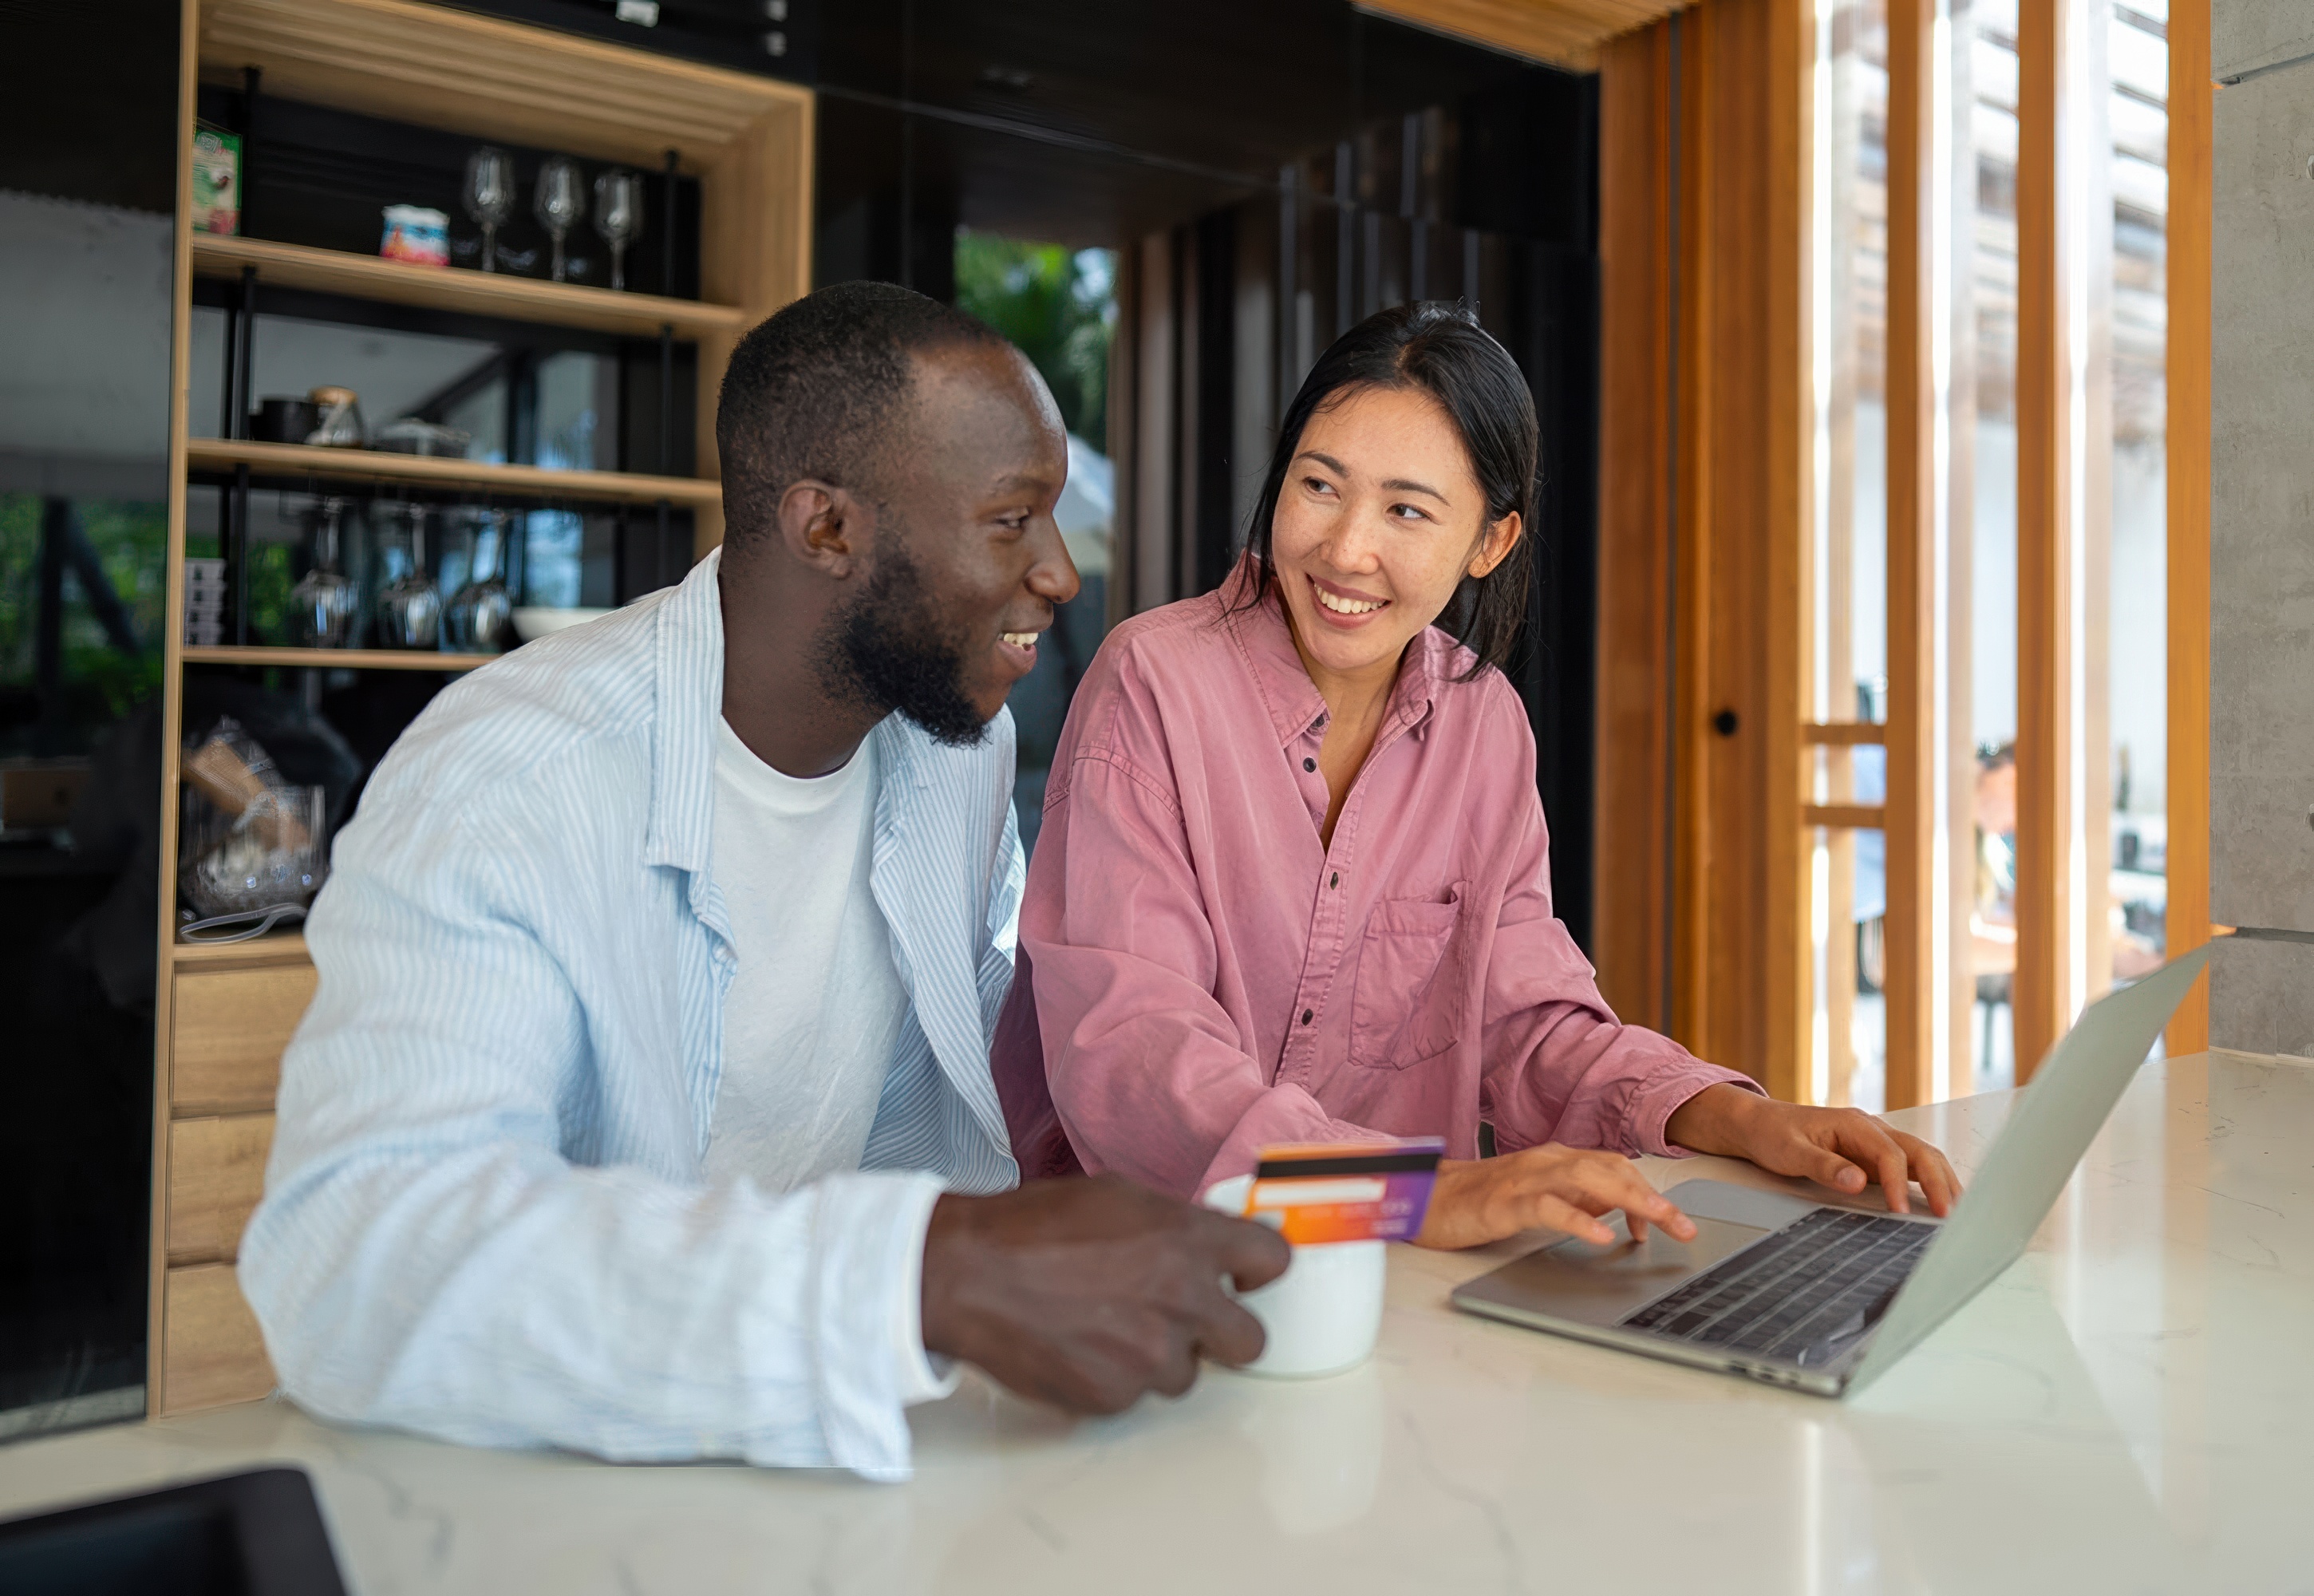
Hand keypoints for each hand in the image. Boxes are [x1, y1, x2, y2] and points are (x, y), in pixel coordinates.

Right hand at [919, 1174, 1289, 1413]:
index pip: (1273, 1261)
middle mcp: (1181, 1301)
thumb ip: (1174, 1224)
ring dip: (1159, 1355)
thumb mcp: (1117, 1196)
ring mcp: (1149, 1356)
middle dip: (1225, 1331)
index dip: (1257, 1269)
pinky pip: (1134, 1394)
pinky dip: (1114, 1376)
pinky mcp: (1114, 1396)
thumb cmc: (1033, 1227)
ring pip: (1186, 1373)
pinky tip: (1080, 1345)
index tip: (1241, 1275)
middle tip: (1188, 1318)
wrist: (968, 1274)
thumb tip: (1205, 1245)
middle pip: (1251, 1341)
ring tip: (1109, 1326)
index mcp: (1188, 1241)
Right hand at [1412, 1146, 1698, 1250]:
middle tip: (1685, 1227)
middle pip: (1611, 1170)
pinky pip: (1548, 1207)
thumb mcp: (1537, 1198)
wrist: (1422, 1197)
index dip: (1648, 1192)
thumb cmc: (1479, 1200)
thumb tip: (1615, 1211)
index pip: (1615, 1167)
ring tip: (1659, 1224)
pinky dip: (1579, 1220)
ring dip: (1630, 1201)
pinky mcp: (1504, 1202)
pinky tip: (1602, 1237)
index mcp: (1556, 1161)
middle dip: (1654, 1198)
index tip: (1671, 1223)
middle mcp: (1547, 1162)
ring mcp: (1525, 1179)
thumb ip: (1574, 1199)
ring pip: (1587, 1180)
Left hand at [1664, 1084, 1961, 1215]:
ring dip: (1942, 1181)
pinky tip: (1939, 1202)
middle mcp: (1871, 1130)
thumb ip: (1823, 1166)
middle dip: (1938, 1182)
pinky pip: (1910, 1167)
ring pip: (1922, 1157)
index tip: (1900, 1211)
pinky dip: (1929, 1182)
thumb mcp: (1790, 1151)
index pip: (1890, 1154)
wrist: (1758, 1125)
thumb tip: (1857, 1181)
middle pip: (1920, 1151)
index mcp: (1854, 1123)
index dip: (1899, 1183)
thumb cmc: (1773, 1134)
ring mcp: (1875, 1143)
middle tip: (1948, 1215)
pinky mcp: (1874, 1157)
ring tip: (1956, 1212)